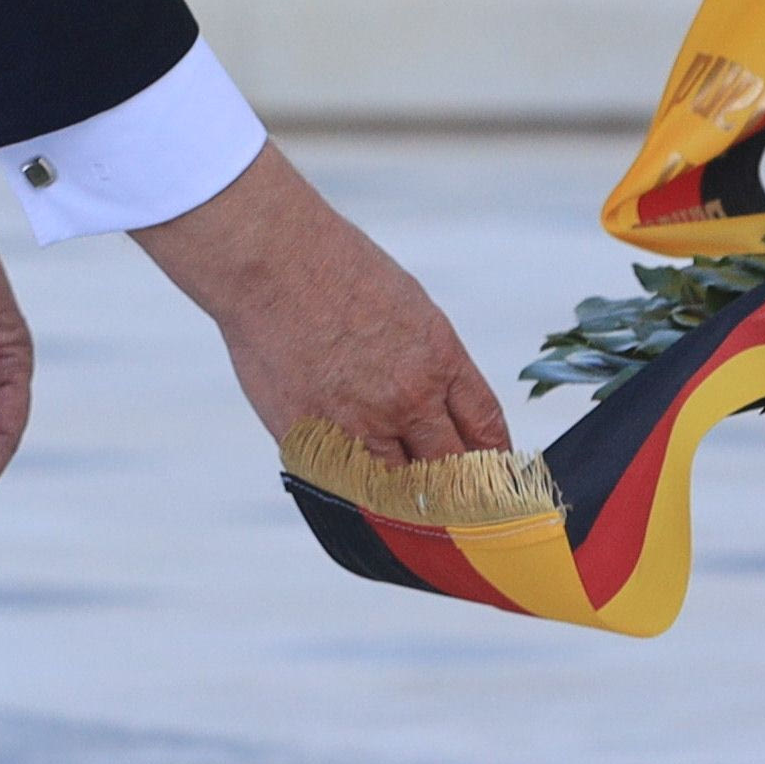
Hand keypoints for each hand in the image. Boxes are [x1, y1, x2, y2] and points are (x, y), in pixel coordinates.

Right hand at [132, 144, 508, 467]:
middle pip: (451, 471)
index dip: (494, 462)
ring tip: (402, 494)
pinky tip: (351, 468)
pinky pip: (342, 481)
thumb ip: (428, 363)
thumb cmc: (334, 268)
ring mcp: (357, 424)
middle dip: (458, 490)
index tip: (494, 477)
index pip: (486, 429)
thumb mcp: (409, 307)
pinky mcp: (311, 440)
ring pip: (398, 489)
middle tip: (458, 502)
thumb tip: (438, 407)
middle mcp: (406, 399)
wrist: (270, 261)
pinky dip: (352, 481)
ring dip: (404, 493)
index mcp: (438, 359)